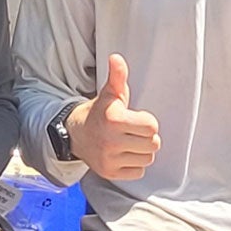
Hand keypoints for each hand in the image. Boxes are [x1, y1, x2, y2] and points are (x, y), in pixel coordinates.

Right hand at [70, 55, 160, 180]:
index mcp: (114, 119)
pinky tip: (123, 154)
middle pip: (153, 144)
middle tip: (133, 132)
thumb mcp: (110, 93)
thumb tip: (116, 57)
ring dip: (141, 151)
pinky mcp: (109, 173)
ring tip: (129, 143)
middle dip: (146, 137)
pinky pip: (138, 172)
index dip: (147, 122)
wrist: (76, 134)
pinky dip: (134, 165)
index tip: (135, 118)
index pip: (152, 126)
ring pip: (147, 159)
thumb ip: (117, 76)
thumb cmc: (100, 112)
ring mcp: (109, 159)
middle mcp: (110, 141)